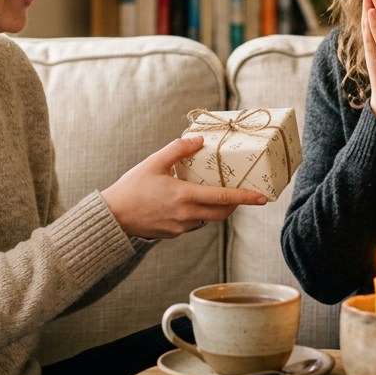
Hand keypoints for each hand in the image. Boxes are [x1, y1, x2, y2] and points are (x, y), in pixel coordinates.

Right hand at [101, 135, 267, 238]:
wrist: (113, 216)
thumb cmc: (132, 187)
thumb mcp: (154, 162)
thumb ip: (178, 149)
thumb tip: (199, 140)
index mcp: (184, 196)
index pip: (223, 197)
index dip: (245, 198)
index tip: (262, 198)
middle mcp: (186, 215)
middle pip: (222, 213)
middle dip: (235, 204)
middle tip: (243, 194)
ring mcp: (180, 227)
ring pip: (207, 218)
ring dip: (215, 208)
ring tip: (211, 192)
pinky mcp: (173, 234)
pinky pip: (193, 223)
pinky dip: (197, 213)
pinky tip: (187, 202)